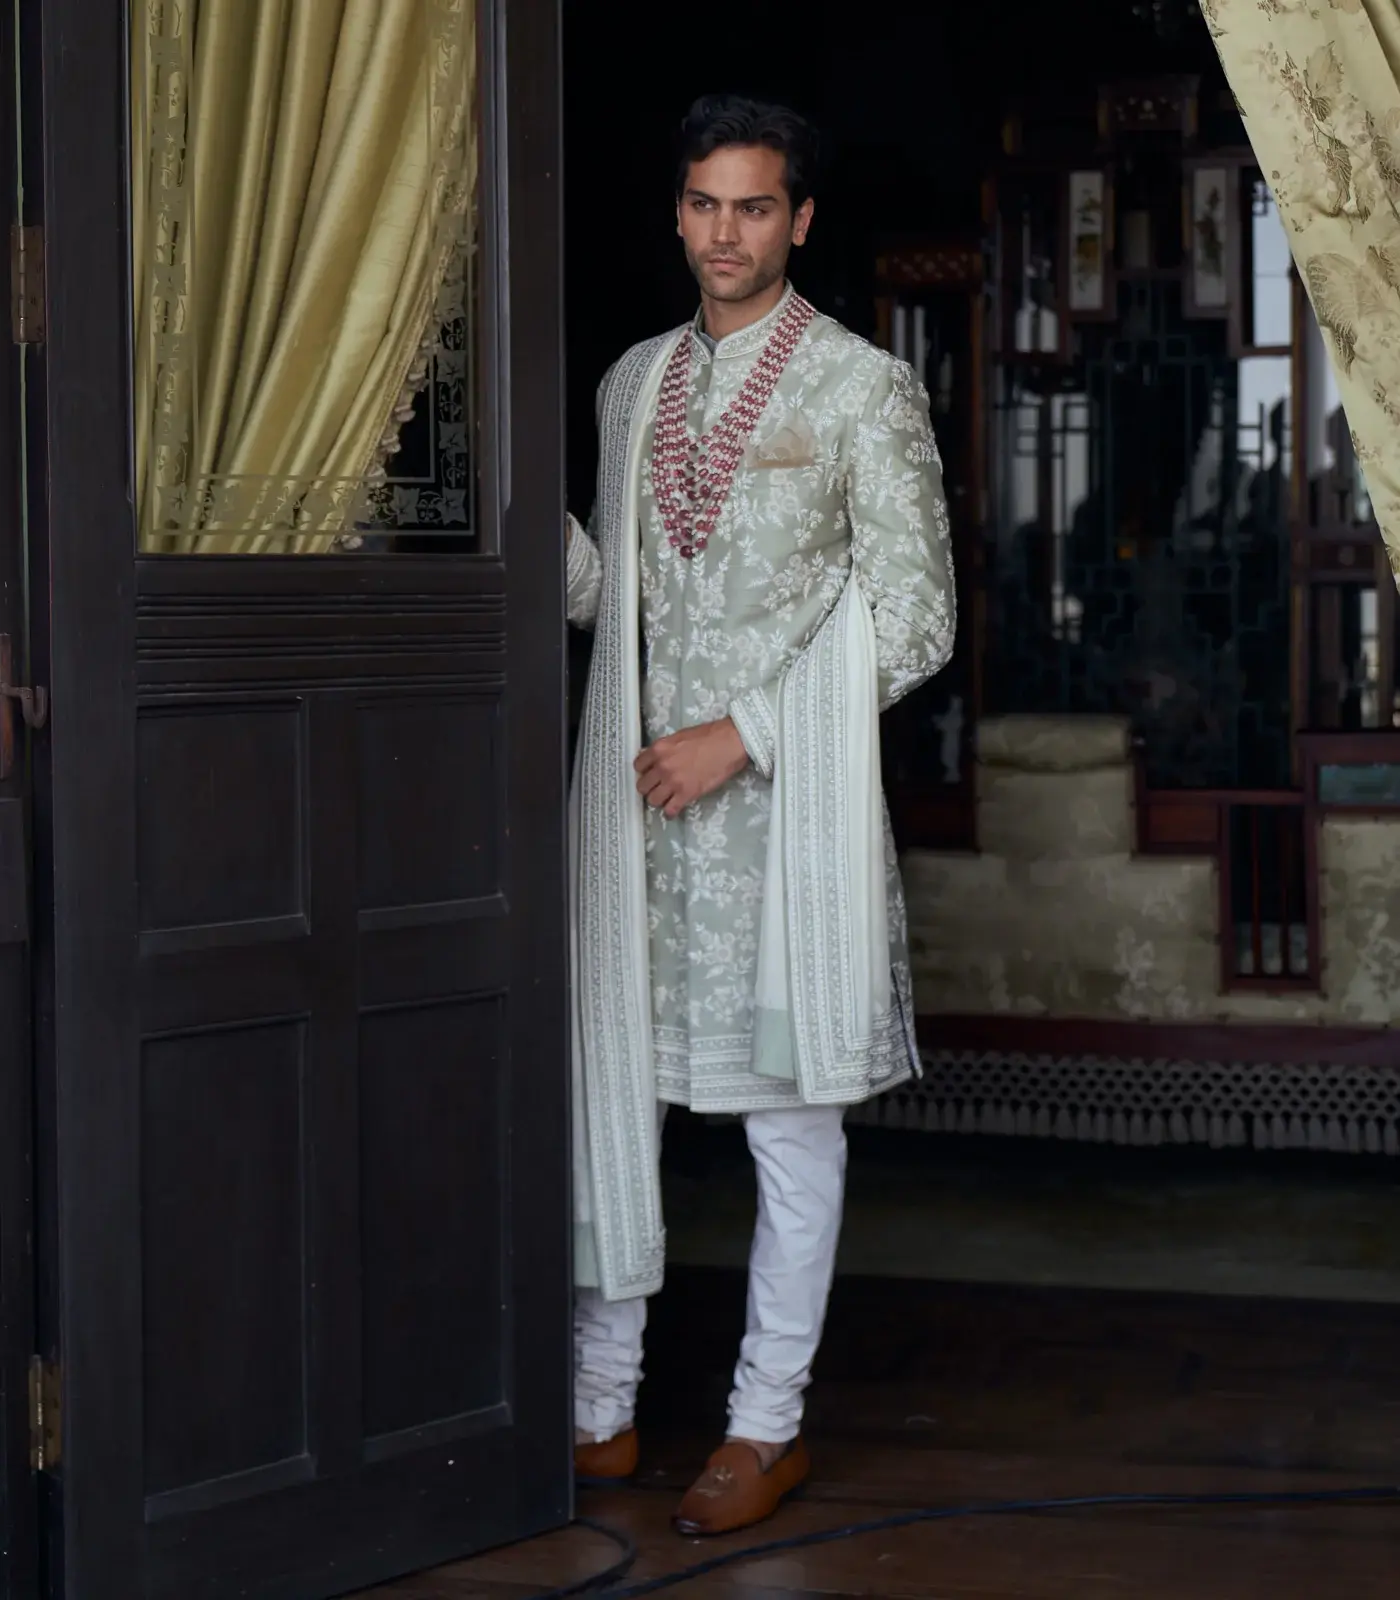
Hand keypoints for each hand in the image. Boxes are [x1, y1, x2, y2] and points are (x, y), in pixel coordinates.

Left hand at [634, 718, 748, 818]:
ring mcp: (673, 782)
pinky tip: (674, 809)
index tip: (650, 774)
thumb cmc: (709, 736)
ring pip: (652, 800)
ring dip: (659, 800)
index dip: (644, 771)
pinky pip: (670, 810)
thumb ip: (665, 749)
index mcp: (659, 749)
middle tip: (658, 787)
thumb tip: (657, 759)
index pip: (637, 766)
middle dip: (649, 788)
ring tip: (667, 798)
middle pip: (642, 786)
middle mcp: (662, 766)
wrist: (729, 743)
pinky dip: (670, 812)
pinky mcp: (687, 794)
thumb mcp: (679, 736)